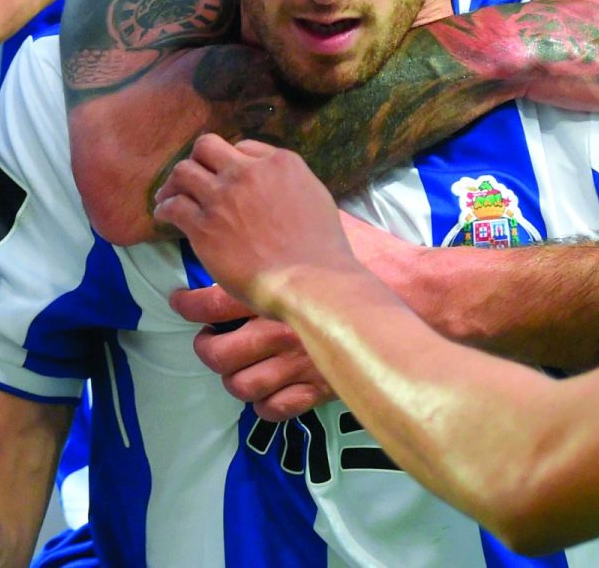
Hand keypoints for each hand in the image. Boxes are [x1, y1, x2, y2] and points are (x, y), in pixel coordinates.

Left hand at [153, 134, 359, 312]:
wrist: (308, 279)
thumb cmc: (320, 249)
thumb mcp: (315, 197)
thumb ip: (290, 183)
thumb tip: (272, 184)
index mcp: (279, 163)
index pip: (243, 147)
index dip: (231, 162)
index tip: (225, 176)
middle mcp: (247, 172)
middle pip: (207, 147)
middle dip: (197, 160)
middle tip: (192, 176)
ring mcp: (223, 197)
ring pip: (184, 171)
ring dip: (174, 182)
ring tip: (169, 194)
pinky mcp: (204, 225)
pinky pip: (174, 206)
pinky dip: (165, 208)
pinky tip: (164, 215)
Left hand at [169, 210, 414, 419]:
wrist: (416, 293)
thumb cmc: (373, 253)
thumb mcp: (323, 220)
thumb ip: (284, 214)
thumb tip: (258, 188)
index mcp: (272, 287)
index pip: (209, 302)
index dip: (187, 305)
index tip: (182, 300)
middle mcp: (277, 329)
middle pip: (217, 352)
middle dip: (203, 347)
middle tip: (202, 337)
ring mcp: (295, 362)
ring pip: (240, 384)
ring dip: (229, 377)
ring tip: (228, 365)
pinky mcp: (317, 387)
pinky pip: (275, 409)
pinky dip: (263, 405)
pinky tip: (261, 394)